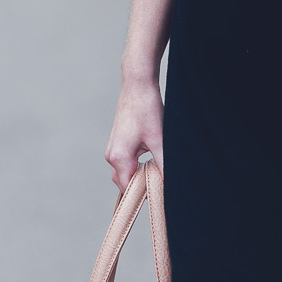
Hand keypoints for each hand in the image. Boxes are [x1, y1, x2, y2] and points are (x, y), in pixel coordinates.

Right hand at [105, 76, 162, 190]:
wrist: (138, 85)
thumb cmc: (147, 110)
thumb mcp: (159, 141)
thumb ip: (163, 166)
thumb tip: (170, 185)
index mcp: (119, 158)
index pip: (129, 189)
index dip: (144, 195)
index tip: (161, 196)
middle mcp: (111, 156)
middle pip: (126, 183)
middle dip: (142, 186)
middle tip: (162, 184)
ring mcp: (113, 149)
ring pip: (127, 173)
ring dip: (141, 175)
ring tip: (159, 171)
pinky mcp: (118, 143)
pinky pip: (126, 163)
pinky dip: (138, 166)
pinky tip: (153, 161)